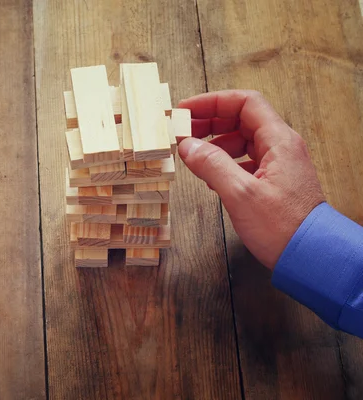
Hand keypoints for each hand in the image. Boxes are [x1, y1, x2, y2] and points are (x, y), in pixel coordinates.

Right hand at [177, 90, 324, 268]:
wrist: (312, 257)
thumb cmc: (284, 227)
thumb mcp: (240, 194)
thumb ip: (212, 165)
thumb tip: (187, 145)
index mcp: (278, 141)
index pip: (244, 103)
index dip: (212, 102)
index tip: (186, 110)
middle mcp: (281, 147)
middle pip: (241, 119)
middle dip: (210, 122)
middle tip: (183, 131)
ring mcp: (278, 164)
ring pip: (242, 140)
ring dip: (215, 143)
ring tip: (193, 156)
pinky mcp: (273, 182)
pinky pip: (245, 160)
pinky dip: (225, 162)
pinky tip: (211, 176)